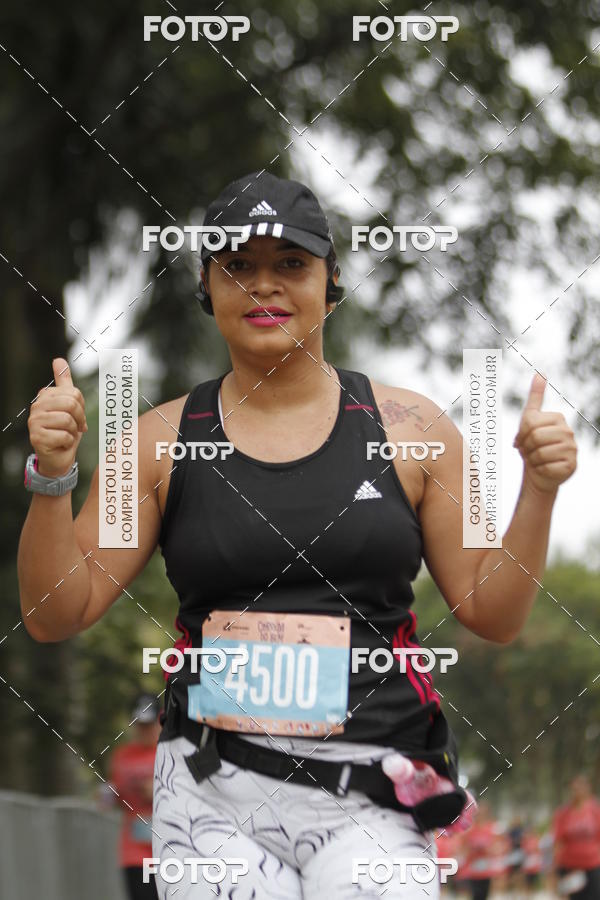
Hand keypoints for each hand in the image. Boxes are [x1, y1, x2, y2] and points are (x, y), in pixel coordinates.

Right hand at [28, 358, 86, 477]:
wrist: (59, 458)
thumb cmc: (65, 431)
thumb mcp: (69, 406)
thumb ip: (64, 383)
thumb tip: (58, 360)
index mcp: (45, 396)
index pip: (74, 393)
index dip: (81, 407)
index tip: (77, 417)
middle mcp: (36, 406)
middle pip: (71, 404)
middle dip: (79, 419)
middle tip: (75, 428)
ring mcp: (34, 422)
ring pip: (68, 420)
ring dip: (73, 432)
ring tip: (66, 435)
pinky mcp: (37, 438)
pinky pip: (64, 435)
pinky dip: (68, 442)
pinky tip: (60, 444)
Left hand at [513, 373, 576, 494]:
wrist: (539, 472)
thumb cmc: (532, 445)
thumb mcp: (529, 420)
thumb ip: (535, 397)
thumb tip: (539, 372)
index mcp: (558, 418)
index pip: (529, 422)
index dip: (520, 433)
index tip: (522, 439)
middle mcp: (569, 432)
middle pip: (535, 437)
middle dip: (526, 447)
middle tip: (529, 451)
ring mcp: (573, 449)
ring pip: (540, 453)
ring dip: (532, 459)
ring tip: (537, 459)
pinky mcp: (572, 465)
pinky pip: (546, 467)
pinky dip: (540, 470)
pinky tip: (544, 469)